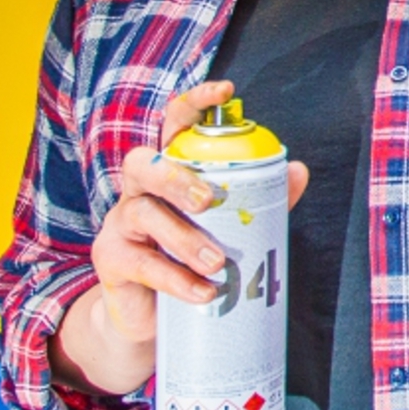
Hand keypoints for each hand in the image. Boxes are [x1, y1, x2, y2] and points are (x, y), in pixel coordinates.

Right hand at [56, 79, 312, 398]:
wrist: (151, 318)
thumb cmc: (189, 258)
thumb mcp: (226, 227)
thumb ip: (259, 199)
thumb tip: (298, 169)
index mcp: (167, 171)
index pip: (173, 125)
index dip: (194, 103)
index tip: (226, 91)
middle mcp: (137, 189)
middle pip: (144, 164)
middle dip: (176, 177)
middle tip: (209, 200)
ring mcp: (119, 224)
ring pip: (144, 215)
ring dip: (183, 238)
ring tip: (217, 263)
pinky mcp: (110, 260)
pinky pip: (142, 265)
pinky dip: (176, 279)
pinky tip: (204, 292)